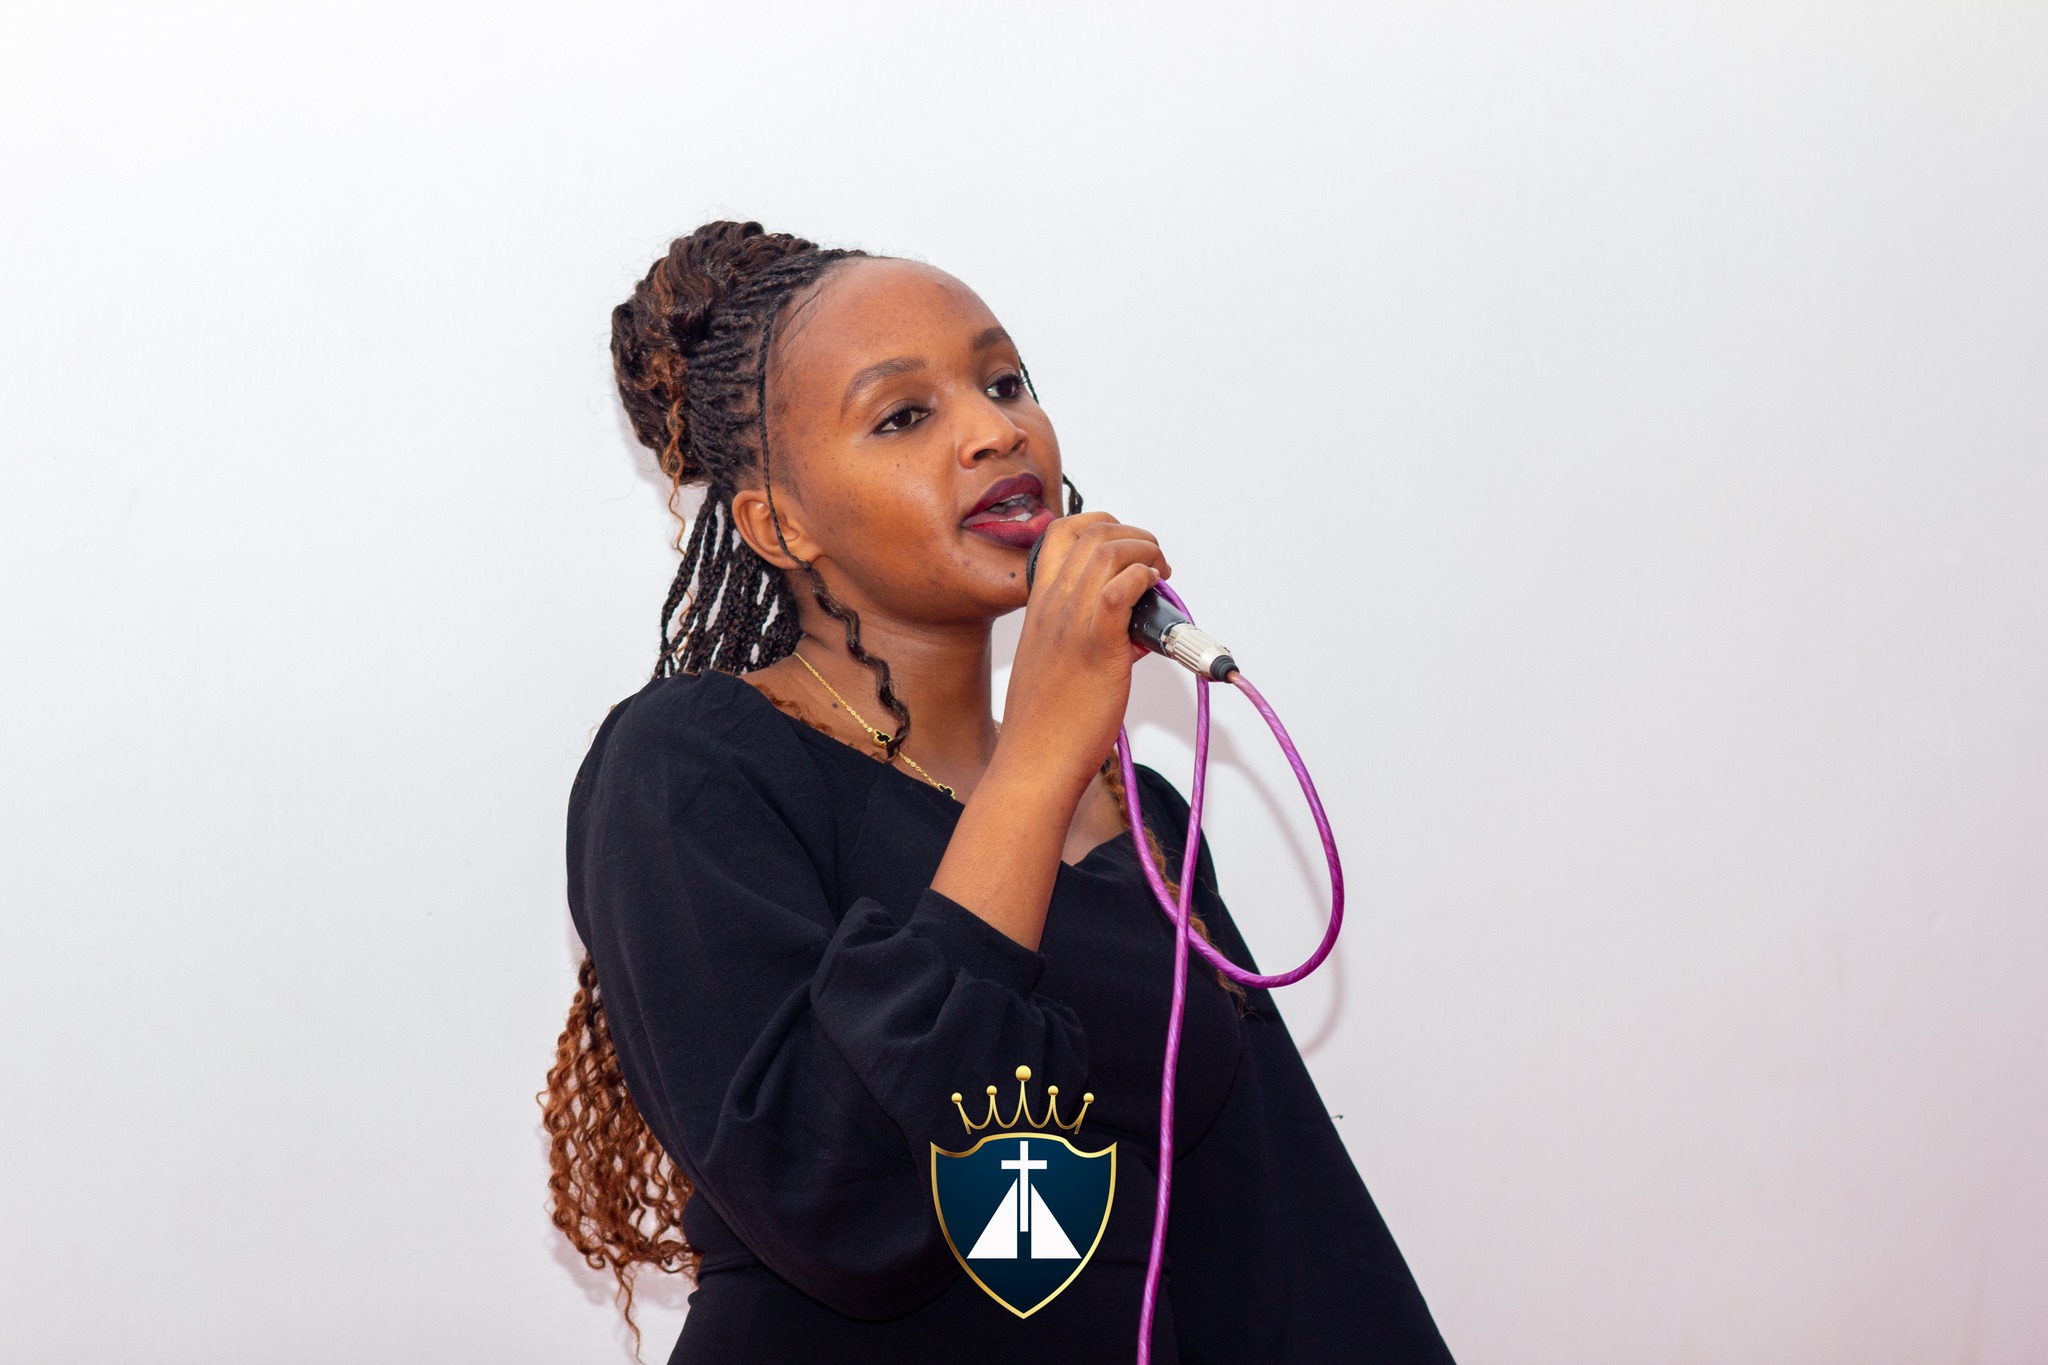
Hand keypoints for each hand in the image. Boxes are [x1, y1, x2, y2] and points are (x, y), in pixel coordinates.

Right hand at [931, 512, 1169, 948]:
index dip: (1098, 524)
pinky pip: (1123, 586)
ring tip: (1161, 572)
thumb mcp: (1058, 663)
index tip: (1123, 542)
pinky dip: (1144, 578)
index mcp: (1038, 606)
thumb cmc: (1047, 721)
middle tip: (1154, 558)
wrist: (1035, 758)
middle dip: (1133, 535)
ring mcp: (1071, 621)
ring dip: (1145, 552)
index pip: (1060, 534)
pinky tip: (1153, 592)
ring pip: (1109, 551)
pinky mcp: (1096, 642)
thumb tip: (1135, 627)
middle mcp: (1051, 605)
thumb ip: (1091, 636)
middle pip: (1091, 533)